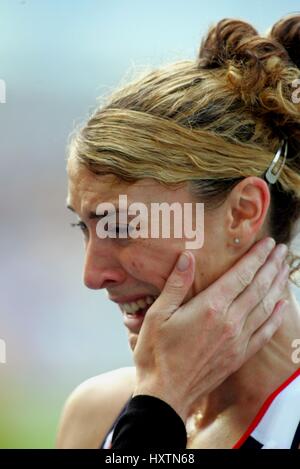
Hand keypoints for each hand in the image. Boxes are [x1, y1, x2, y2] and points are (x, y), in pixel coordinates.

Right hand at [132, 237, 289, 422]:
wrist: (165, 395)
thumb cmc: (156, 353)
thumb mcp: (158, 314)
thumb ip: (176, 284)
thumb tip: (187, 256)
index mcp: (209, 307)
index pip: (241, 276)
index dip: (256, 258)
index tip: (268, 244)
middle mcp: (229, 322)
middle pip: (258, 288)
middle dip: (272, 266)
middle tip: (283, 251)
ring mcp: (237, 340)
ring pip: (264, 307)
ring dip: (277, 286)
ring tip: (285, 269)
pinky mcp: (239, 356)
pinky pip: (264, 333)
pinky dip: (275, 317)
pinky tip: (283, 306)